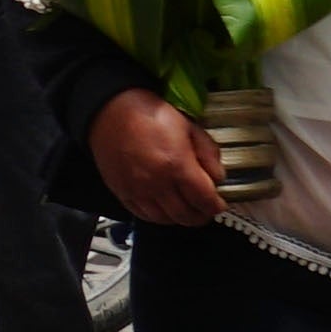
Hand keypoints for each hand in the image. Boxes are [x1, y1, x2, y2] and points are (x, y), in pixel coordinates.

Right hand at [91, 85, 222, 226]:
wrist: (111, 112)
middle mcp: (157, 183)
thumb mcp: (189, 127)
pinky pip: (144, 215)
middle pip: (186, 215)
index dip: (215, 206)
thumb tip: (217, 177)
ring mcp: (138, 190)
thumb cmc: (150, 115)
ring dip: (180, 218)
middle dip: (200, 216)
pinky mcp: (122, 192)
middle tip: (205, 210)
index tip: (219, 204)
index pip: (204, 200)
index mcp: (177, 165)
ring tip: (186, 210)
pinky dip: (158, 216)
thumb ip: (209, 154)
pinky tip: (165, 209)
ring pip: (165, 219)